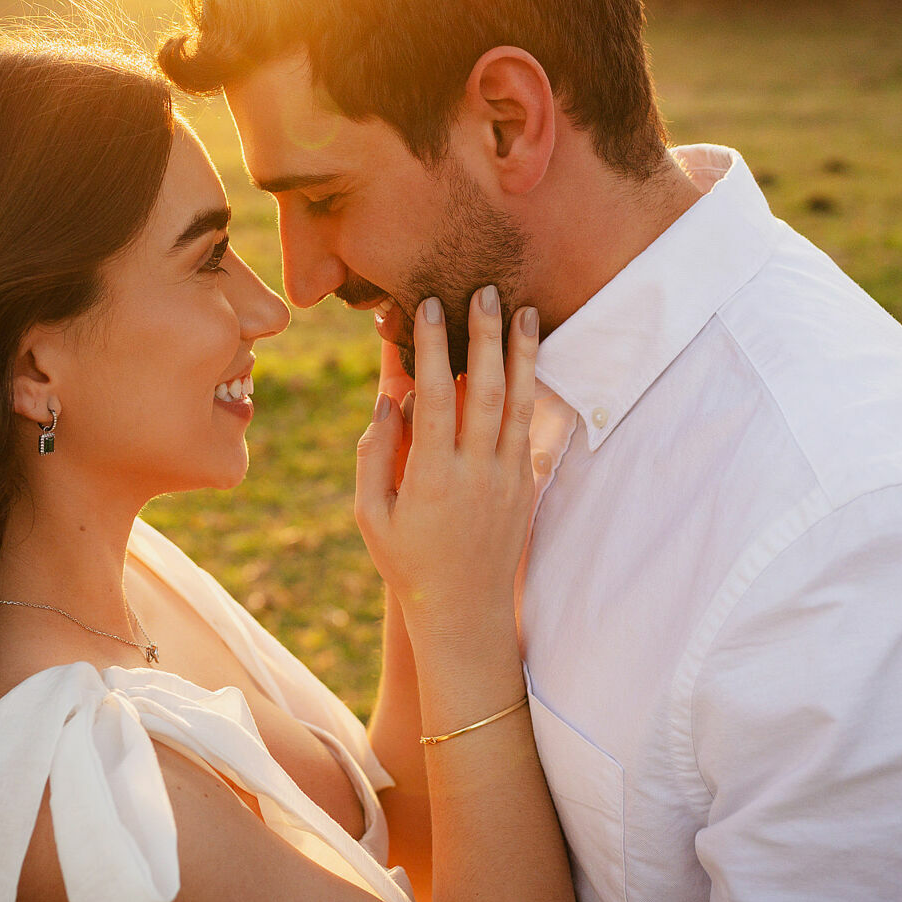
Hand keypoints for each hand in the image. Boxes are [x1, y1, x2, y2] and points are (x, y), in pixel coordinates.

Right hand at [355, 286, 538, 631]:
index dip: (434, 348)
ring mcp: (508, 478)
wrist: (465, 611)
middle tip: (487, 290)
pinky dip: (530, 388)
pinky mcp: (525, 485)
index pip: (437, 396)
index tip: (428, 307)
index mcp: (433, 477)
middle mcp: (478, 472)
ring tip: (525, 311)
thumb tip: (389, 398)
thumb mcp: (371, 514)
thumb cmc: (407, 562)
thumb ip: (375, 453)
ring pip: (520, 403)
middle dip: (487, 335)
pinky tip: (529, 359)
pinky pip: (529, 427)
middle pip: (488, 389)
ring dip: (522, 354)